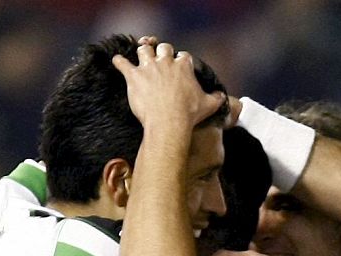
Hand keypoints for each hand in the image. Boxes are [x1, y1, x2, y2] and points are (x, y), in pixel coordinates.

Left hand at [111, 40, 225, 132]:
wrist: (169, 123)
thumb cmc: (189, 115)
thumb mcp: (208, 106)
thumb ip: (216, 98)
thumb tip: (223, 97)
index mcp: (183, 66)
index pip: (183, 56)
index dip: (181, 60)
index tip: (180, 66)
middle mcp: (165, 62)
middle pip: (163, 47)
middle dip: (162, 51)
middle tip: (161, 59)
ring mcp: (148, 68)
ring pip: (143, 50)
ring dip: (142, 51)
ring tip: (142, 57)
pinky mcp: (133, 76)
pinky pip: (122, 63)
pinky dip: (119, 61)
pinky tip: (118, 61)